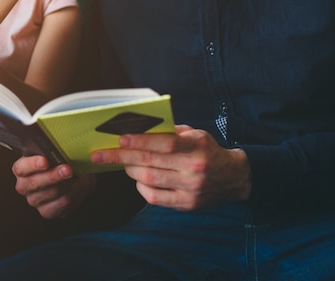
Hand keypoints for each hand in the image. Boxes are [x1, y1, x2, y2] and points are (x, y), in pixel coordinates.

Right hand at [12, 156, 95, 218]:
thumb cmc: (63, 161)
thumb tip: (76, 153)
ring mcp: (34, 200)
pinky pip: (61, 205)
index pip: (21, 168)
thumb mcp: (59, 152)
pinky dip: (73, 195)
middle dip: (53, 176)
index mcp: (22, 168)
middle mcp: (24, 186)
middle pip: (35, 183)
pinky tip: (77, 187)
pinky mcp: (46, 212)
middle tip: (67, 169)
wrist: (76, 176)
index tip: (45, 161)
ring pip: (51, 193)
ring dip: (67, 184)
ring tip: (76, 176)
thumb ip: (59, 151)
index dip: (32, 165)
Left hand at [91, 125, 251, 210]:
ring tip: (121, 163)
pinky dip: (141, 187)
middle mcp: (194, 169)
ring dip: (130, 171)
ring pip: (149, 180)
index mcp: (197, 147)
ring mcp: (191, 189)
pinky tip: (138, 179)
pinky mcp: (187, 205)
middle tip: (99, 154)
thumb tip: (138, 129)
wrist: (234, 177)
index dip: (140, 141)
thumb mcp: (195, 134)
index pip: (164, 144)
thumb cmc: (207, 151)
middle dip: (121, 157)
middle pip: (151, 163)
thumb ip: (170, 132)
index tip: (119, 138)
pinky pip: (155, 198)